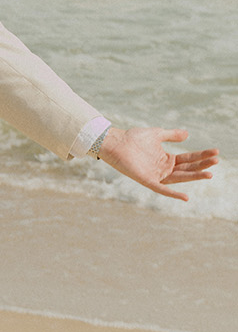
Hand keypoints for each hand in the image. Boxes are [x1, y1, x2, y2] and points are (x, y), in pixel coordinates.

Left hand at [99, 126, 218, 201]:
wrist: (115, 142)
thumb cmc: (133, 138)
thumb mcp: (157, 134)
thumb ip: (171, 135)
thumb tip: (188, 135)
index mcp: (166, 159)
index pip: (189, 159)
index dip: (202, 155)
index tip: (216, 152)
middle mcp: (163, 169)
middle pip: (187, 169)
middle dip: (202, 165)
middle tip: (217, 160)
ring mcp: (156, 175)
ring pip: (179, 178)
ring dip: (194, 177)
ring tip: (209, 174)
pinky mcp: (147, 180)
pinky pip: (162, 189)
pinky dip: (173, 194)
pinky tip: (186, 197)